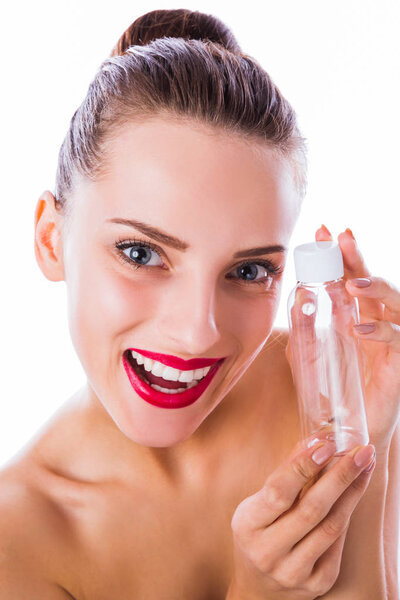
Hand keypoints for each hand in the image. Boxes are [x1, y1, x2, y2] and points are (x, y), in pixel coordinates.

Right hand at [228, 436, 375, 599]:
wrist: (259, 587)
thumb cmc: (259, 531)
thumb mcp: (259, 502)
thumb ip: (285, 474)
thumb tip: (316, 440)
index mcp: (247, 526)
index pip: (278, 492)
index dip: (303, 467)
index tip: (326, 444)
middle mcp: (267, 552)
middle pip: (312, 509)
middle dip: (340, 476)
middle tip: (361, 451)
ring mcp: (292, 573)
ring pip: (331, 527)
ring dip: (352, 492)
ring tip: (365, 465)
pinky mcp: (315, 584)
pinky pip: (337, 545)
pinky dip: (347, 515)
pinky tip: (354, 493)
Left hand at [314, 225, 399, 450]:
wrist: (348, 431)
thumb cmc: (331, 392)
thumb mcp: (308, 357)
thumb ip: (302, 329)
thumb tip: (297, 294)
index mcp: (353, 317)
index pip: (348, 278)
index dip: (339, 255)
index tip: (324, 232)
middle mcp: (375, 323)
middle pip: (372, 282)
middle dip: (358, 257)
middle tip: (342, 238)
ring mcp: (391, 341)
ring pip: (395, 304)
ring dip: (375, 288)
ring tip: (351, 283)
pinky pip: (399, 340)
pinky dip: (382, 331)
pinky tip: (360, 328)